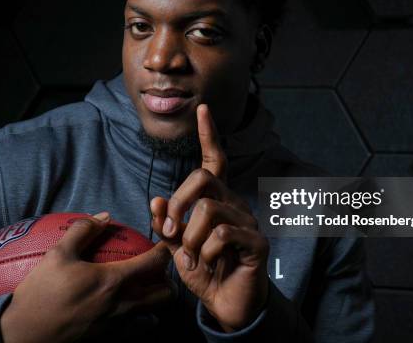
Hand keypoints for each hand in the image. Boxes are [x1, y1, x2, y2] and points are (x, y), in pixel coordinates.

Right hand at [0, 212, 172, 342]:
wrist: (23, 335)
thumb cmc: (40, 294)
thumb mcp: (57, 255)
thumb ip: (83, 231)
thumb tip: (104, 217)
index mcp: (113, 281)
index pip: (155, 264)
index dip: (164, 251)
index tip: (161, 244)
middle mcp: (122, 305)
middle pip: (166, 294)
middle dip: (168, 278)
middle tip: (156, 268)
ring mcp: (118, 326)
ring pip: (155, 313)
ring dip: (156, 299)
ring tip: (145, 287)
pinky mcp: (110, 339)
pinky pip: (137, 328)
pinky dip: (141, 318)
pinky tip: (126, 307)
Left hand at [150, 104, 269, 331]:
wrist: (226, 303)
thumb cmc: (204, 270)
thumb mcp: (176, 246)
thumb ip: (167, 223)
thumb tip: (156, 199)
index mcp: (216, 200)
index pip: (215, 161)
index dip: (209, 135)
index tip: (203, 109)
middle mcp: (234, 203)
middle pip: (203, 178)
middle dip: (178, 204)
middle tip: (169, 232)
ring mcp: (248, 220)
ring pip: (209, 209)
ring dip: (191, 238)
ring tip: (193, 257)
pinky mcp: (256, 241)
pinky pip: (223, 234)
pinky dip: (207, 251)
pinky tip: (209, 263)